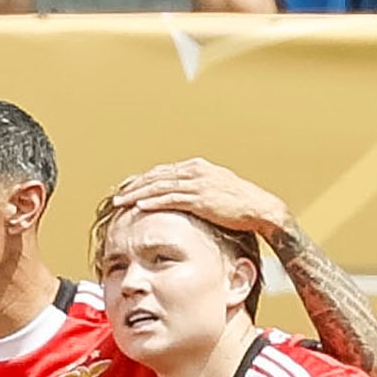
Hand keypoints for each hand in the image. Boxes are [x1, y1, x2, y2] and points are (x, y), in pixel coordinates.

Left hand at [110, 157, 290, 241]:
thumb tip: (184, 200)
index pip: (163, 172)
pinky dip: (153, 201)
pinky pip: (171, 199)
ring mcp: (198, 184)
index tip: (127, 189)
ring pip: (159, 187)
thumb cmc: (240, 205)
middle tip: (117, 196)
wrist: (260, 209)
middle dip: (134, 186)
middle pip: (156, 177)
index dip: (143, 181)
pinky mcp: (201, 198)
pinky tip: (139, 206)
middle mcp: (195, 171)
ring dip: (137, 194)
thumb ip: (197, 191)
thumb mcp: (216, 191)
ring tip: (120, 203)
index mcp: (197, 168)